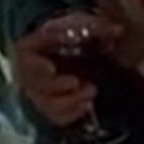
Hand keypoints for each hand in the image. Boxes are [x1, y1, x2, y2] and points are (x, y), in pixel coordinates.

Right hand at [10, 11, 121, 126]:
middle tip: (77, 82)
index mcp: (28, 49)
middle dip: (57, 85)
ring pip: (47, 103)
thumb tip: (118, 29)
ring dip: (69, 101)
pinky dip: (72, 113)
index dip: (35, 64)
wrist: (60, 55)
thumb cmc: (65, 39)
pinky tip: (87, 104)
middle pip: (36, 84)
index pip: (25, 56)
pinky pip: (57, 116)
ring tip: (91, 92)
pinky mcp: (49, 108)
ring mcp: (37, 93)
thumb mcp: (76, 27)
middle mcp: (28, 73)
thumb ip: (96, 28)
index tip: (51, 68)